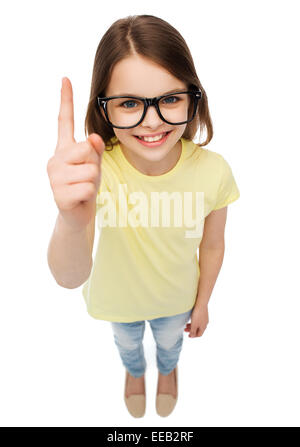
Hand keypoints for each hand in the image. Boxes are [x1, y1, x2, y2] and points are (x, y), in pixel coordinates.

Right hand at [46, 77, 104, 230]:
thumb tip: (93, 137)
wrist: (78, 214)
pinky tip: (79, 198)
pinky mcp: (59, 194)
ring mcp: (54, 177)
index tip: (66, 79)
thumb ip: (95, 150)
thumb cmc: (85, 185)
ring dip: (93, 182)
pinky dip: (89, 195)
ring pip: (90, 170)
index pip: (64, 121)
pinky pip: (87, 188)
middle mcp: (55, 159)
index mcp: (63, 149)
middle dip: (94, 165)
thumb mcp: (94, 165)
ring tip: (82, 188)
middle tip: (86, 177)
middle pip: (86, 150)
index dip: (66, 100)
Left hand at [184, 304, 208, 337]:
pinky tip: (191, 319)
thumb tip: (192, 336)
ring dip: (192, 326)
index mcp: (203, 327)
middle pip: (198, 330)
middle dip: (191, 331)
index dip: (193, 336)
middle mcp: (205, 323)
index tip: (188, 335)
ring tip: (186, 325)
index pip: (199, 334)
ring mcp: (204, 318)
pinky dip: (194, 321)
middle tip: (185, 330)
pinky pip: (198, 320)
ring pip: (198, 324)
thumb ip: (193, 331)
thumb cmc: (197, 314)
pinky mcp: (203, 314)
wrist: (201, 303)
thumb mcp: (194, 324)